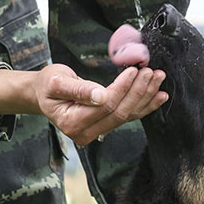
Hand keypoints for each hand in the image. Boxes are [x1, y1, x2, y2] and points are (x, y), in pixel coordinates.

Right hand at [31, 64, 167, 145]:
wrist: (44, 93)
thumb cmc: (48, 85)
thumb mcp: (57, 81)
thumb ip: (78, 89)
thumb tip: (99, 95)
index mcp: (71, 122)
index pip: (105, 106)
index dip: (122, 88)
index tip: (133, 71)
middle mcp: (85, 133)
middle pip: (119, 113)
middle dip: (138, 92)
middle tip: (151, 72)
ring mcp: (95, 132)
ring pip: (127, 116)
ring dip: (145, 97)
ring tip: (158, 79)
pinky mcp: (104, 126)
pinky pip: (128, 117)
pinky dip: (144, 106)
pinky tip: (158, 96)